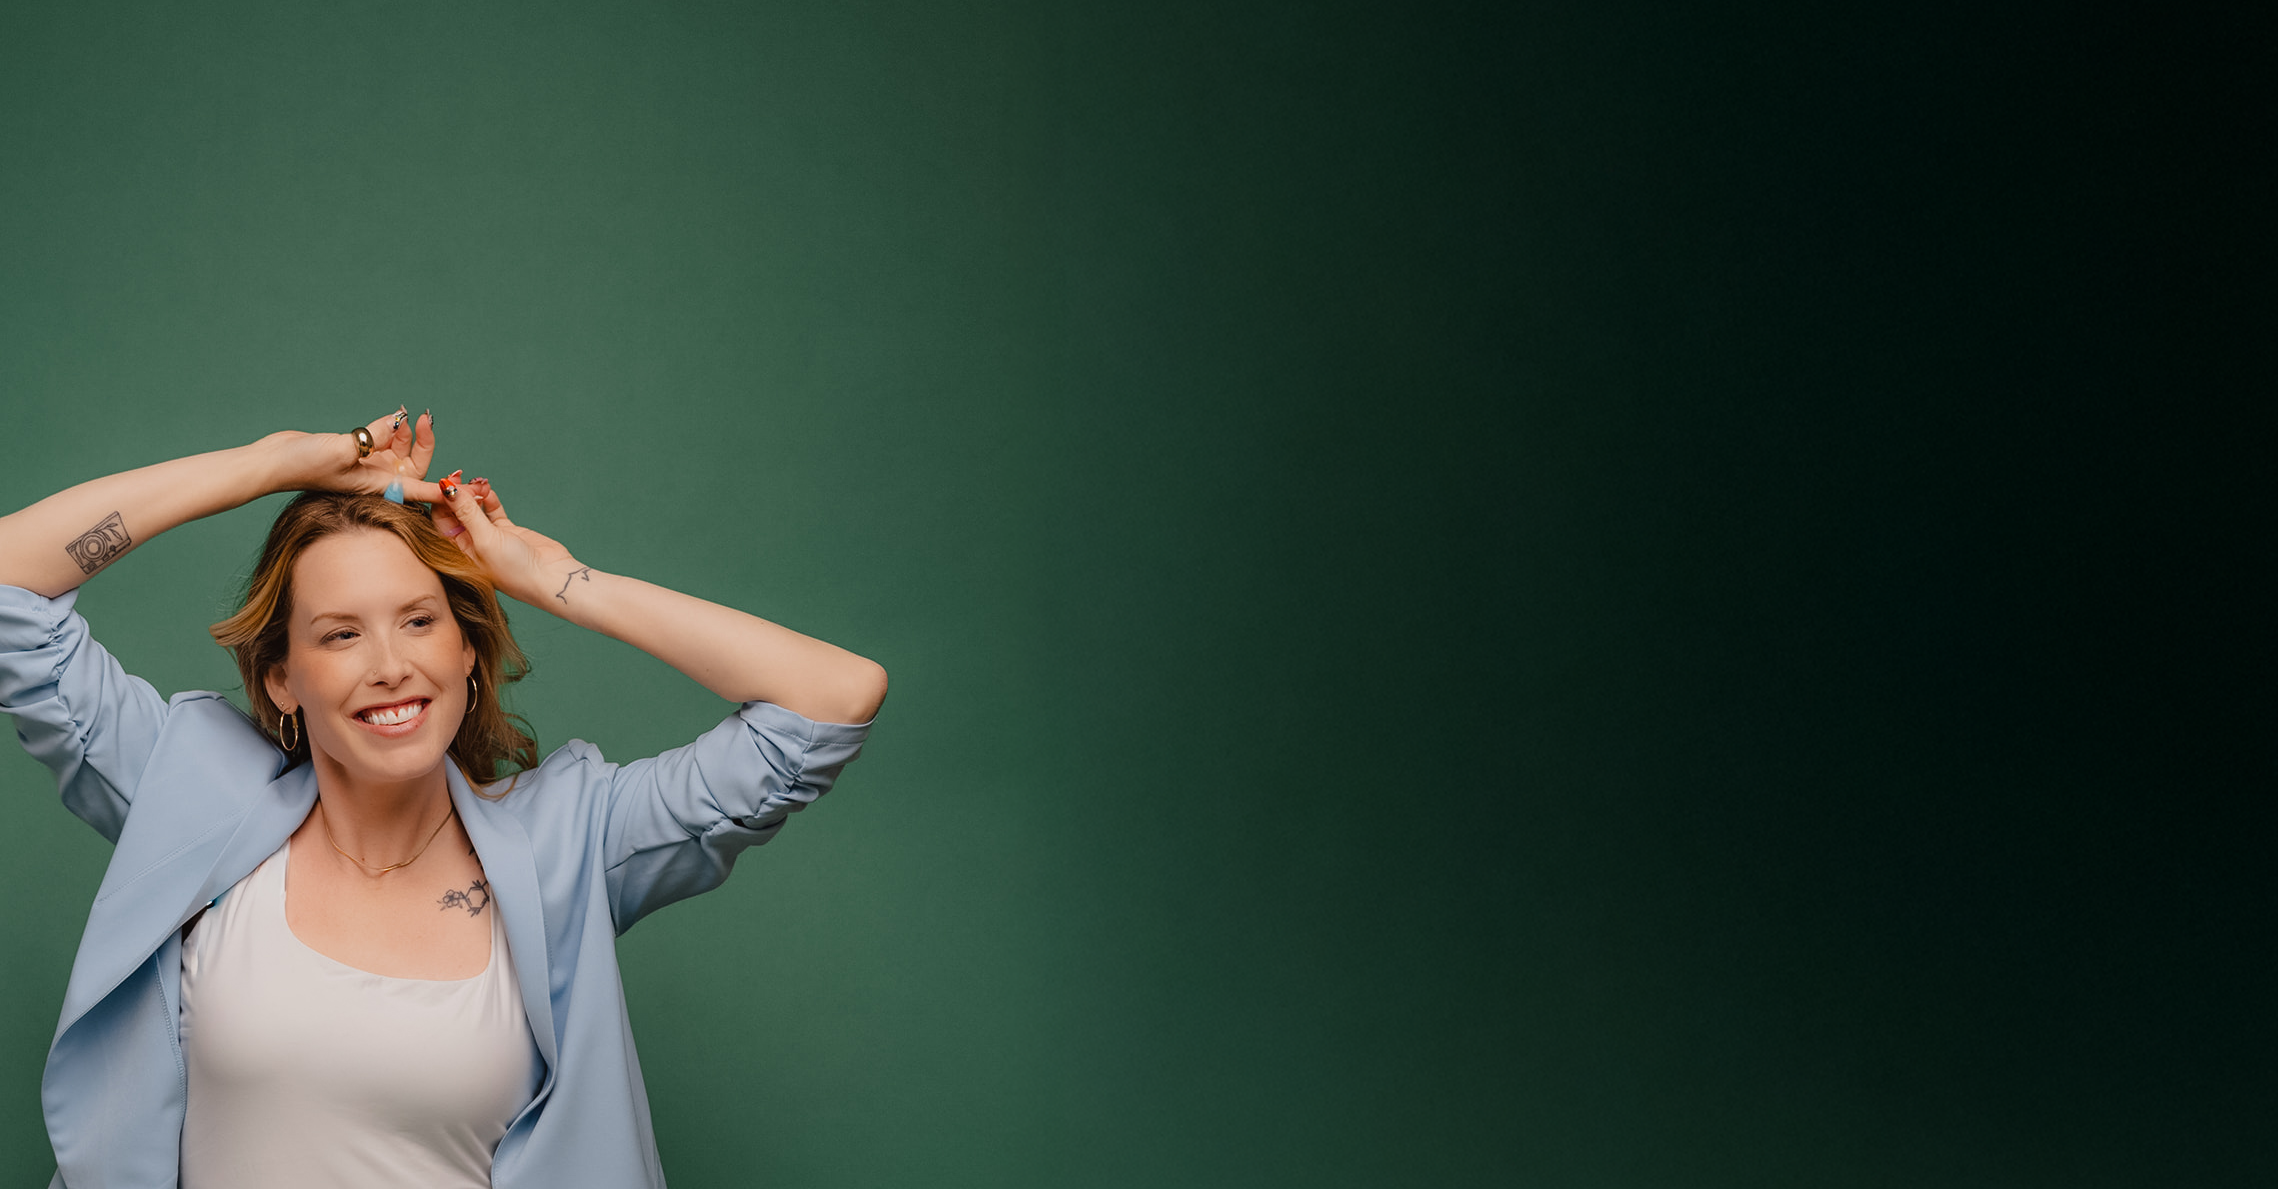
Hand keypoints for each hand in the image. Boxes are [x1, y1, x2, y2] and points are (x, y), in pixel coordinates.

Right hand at [269, 408, 445, 500]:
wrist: (274, 462)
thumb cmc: (304, 464)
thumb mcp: (342, 450)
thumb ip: (372, 437)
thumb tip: (398, 421)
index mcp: (380, 486)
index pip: (422, 490)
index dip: (446, 490)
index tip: (468, 488)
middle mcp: (379, 478)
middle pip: (417, 465)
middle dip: (425, 443)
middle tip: (426, 419)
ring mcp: (368, 466)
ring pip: (400, 450)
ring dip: (407, 433)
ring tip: (406, 415)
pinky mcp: (358, 454)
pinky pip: (383, 441)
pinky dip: (391, 429)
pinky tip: (393, 417)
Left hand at [434, 476, 583, 607]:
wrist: (550, 577)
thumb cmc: (514, 570)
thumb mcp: (485, 540)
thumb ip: (467, 513)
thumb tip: (447, 489)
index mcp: (458, 551)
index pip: (440, 520)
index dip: (441, 501)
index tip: (446, 483)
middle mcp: (469, 543)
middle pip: (455, 512)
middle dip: (457, 493)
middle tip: (462, 477)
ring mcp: (488, 536)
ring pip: (473, 508)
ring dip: (473, 493)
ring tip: (479, 483)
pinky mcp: (506, 530)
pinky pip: (491, 510)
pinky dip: (489, 498)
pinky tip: (488, 490)